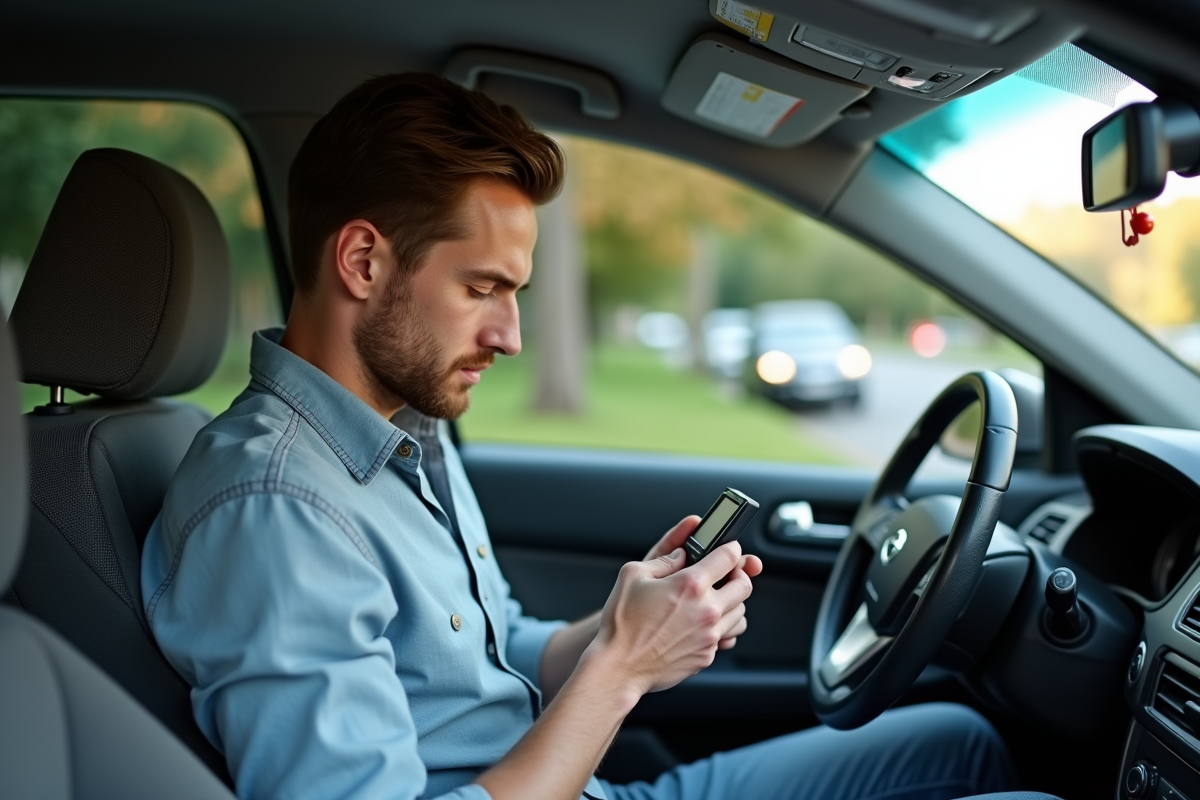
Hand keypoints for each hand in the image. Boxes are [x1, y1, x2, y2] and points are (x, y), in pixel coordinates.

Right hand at [586, 541, 755, 695]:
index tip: (728, 549)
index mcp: (690, 584)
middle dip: (738, 576)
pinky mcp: (706, 655)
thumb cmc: (622, 623)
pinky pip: (727, 636)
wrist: (620, 666)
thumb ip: (662, 560)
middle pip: (745, 586)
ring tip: (715, 601)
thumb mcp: (633, 575)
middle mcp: (706, 610)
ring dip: (732, 603)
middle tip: (726, 575)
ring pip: (740, 613)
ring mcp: (709, 635)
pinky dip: (720, 628)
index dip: (730, 548)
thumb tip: (679, 556)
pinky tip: (702, 624)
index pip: (729, 557)